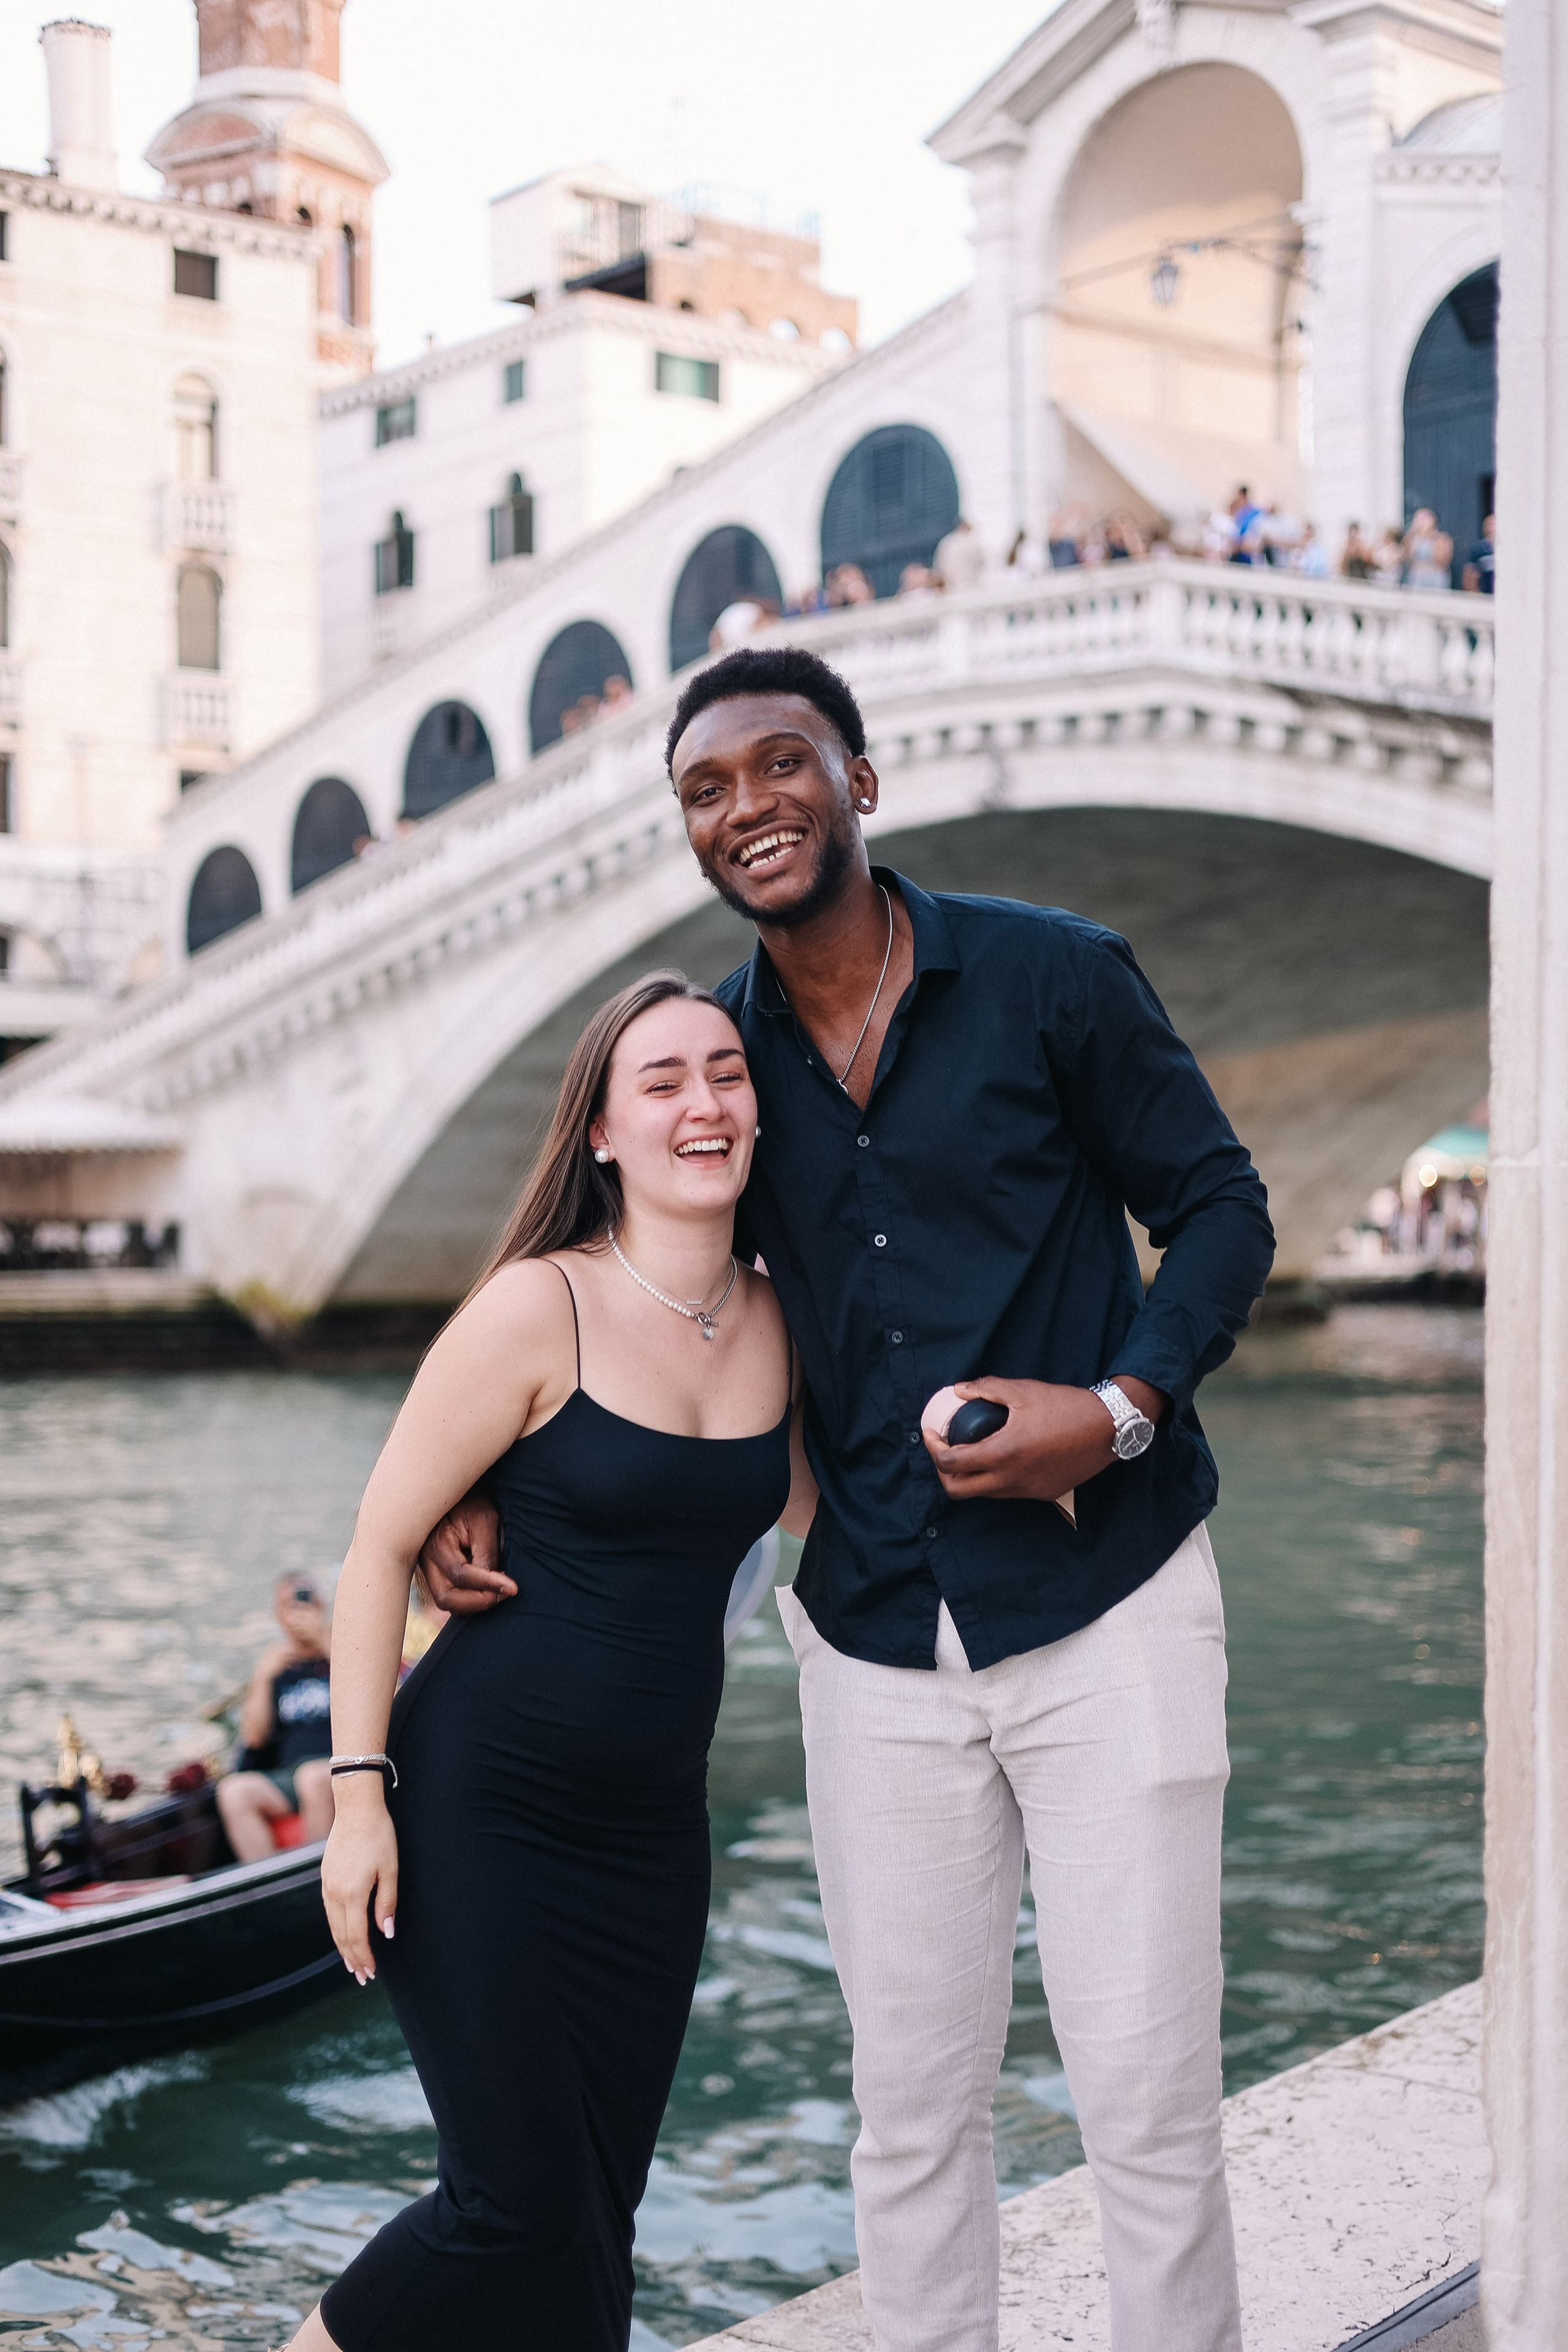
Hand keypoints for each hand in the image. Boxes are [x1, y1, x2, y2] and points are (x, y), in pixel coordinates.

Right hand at [320, 1780, 397, 1982]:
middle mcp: (335, 1893)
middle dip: (353, 1958)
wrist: (356, 1808)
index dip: (364, 1956)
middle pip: (342, 1935)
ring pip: (333, 1925)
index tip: (371, 1972)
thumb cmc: (379, 1835)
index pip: (356, 1936)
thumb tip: (387, 1932)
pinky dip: (336, 1928)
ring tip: (353, 1963)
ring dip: (343, 1946)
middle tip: (363, 1976)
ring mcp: (327, 1885)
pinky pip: (329, 1911)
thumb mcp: (391, 1869)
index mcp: (352, 1893)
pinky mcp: (325, 1877)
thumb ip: (387, 1902)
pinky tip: (343, 1934)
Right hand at [416, 1492, 513, 1615]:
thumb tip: (497, 1586)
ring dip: (473, 1603)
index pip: (461, 1575)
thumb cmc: (471, 1501)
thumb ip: (487, 1552)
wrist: (454, 1492)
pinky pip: (449, 1595)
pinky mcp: (434, 1573)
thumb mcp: (484, 1519)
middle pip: (446, 1598)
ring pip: (446, 1601)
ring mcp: (427, 1568)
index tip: (513, 1588)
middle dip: (478, 1602)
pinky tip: (487, 1587)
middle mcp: (426, 1560)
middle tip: (504, 1594)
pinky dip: (468, 1599)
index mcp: (436, 1542)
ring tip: (498, 1590)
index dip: (489, 1585)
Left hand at [923, 1376, 1165, 1503]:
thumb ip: (986, 1389)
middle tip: (945, 1449)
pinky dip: (995, 1479)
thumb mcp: (1023, 1390)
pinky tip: (1003, 1458)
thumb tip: (958, 1390)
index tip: (930, 1433)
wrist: (1108, 1429)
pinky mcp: (1043, 1495)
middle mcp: (1011, 1480)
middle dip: (943, 1472)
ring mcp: (1027, 1492)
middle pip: (958, 1491)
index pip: (950, 1463)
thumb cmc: (1065, 1406)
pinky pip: (1008, 1493)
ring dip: (970, 1477)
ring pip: (983, 1494)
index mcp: (1003, 1453)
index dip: (932, 1448)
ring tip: (972, 1451)